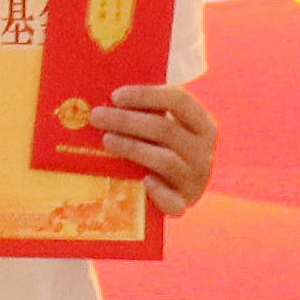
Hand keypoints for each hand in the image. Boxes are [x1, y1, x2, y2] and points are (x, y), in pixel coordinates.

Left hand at [95, 83, 221, 217]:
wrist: (179, 190)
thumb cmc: (164, 150)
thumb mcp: (167, 130)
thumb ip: (147, 115)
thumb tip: (107, 102)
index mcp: (203, 125)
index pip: (179, 100)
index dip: (146, 95)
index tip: (115, 96)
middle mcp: (203, 151)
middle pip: (166, 129)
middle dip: (127, 120)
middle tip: (97, 117)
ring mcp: (195, 180)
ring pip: (165, 160)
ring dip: (133, 148)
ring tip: (106, 140)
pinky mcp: (182, 204)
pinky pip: (173, 201)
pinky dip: (159, 192)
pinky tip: (144, 181)